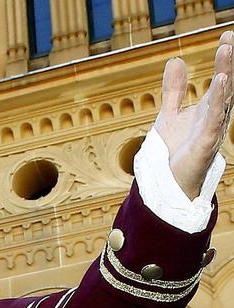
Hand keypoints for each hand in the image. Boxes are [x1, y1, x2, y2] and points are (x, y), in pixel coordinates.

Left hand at [157, 30, 233, 198]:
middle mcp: (215, 116)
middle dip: (229, 61)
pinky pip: (214, 119)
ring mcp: (212, 129)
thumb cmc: (175, 150)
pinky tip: (220, 82)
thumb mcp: (170, 113)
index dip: (224, 58)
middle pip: (227, 84)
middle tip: (230, 37)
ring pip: (223, 98)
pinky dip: (218, 101)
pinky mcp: (205, 143)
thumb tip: (176, 60)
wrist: (169, 182)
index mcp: (209, 108)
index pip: (221, 79)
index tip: (227, 35)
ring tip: (226, 51)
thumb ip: (174, 90)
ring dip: (226, 74)